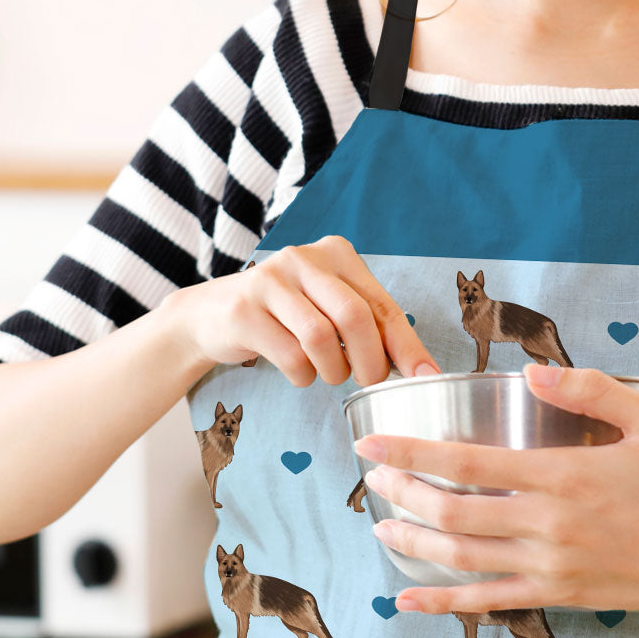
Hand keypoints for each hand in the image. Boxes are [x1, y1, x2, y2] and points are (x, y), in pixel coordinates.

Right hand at [161, 236, 440, 387]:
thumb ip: (370, 326)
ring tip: (329, 375)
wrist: (211, 315)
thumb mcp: (329, 308)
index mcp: (336, 254)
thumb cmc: (286, 316)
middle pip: (355, 317)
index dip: (407, 345)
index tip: (426, 377)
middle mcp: (304, 258)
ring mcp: (270, 280)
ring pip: (321, 338)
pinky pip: (290, 356)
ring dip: (333, 371)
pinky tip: (299, 372)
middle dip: (370, 362)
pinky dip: (303, 376)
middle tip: (368, 383)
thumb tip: (422, 368)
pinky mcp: (244, 310)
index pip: (382, 304)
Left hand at [353, 362, 638, 617]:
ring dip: (414, 543)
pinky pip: (489, 602)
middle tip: (371, 478)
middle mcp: (548, 525)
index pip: (467, 462)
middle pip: (452, 512)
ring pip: (462, 558)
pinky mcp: (559, 596)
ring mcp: (550, 567)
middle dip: (402, 493)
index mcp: (564, 475)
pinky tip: (409, 602)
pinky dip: (444, 604)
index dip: (412, 452)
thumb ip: (590, 389)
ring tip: (380, 526)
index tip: (372, 443)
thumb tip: (531, 372)